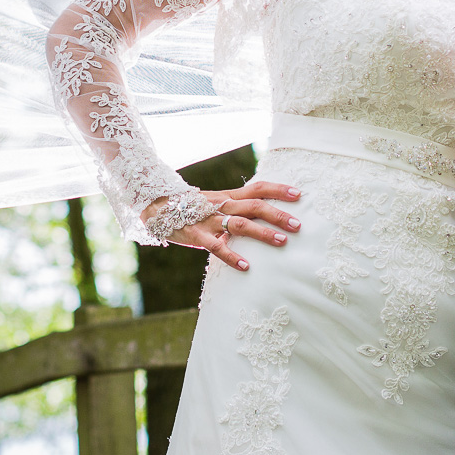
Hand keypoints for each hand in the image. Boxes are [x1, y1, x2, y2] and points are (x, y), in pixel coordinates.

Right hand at [141, 181, 301, 271]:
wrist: (156, 206)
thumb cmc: (191, 208)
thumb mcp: (215, 204)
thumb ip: (235, 209)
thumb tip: (261, 215)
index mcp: (228, 197)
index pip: (257, 188)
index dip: (278, 189)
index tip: (299, 194)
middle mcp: (222, 206)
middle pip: (255, 206)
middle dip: (278, 214)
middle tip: (298, 225)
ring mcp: (210, 220)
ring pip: (241, 225)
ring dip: (263, 233)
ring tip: (282, 242)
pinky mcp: (197, 235)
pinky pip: (216, 247)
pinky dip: (231, 256)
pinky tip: (246, 266)